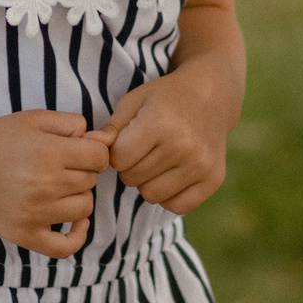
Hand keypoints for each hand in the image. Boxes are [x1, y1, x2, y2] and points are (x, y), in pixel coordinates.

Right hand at [0, 109, 114, 256]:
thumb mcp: (35, 119)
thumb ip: (74, 125)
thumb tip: (105, 140)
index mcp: (49, 152)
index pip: (100, 157)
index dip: (93, 150)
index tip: (77, 149)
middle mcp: (45, 185)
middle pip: (91, 181)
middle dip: (80, 170)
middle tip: (55, 164)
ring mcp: (35, 213)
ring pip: (84, 208)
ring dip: (76, 196)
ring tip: (56, 186)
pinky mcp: (23, 235)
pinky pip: (64, 247)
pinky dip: (77, 237)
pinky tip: (77, 224)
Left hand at [101, 66, 237, 213]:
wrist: (212, 96)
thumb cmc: (166, 98)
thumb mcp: (135, 102)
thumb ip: (111, 128)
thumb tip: (89, 144)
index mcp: (160, 123)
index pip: (118, 160)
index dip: (118, 152)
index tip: (130, 140)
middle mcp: (183, 146)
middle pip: (133, 179)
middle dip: (132, 166)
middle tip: (147, 149)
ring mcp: (201, 165)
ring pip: (151, 196)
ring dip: (148, 182)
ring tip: (159, 160)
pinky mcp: (213, 179)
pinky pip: (176, 207)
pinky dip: (169, 195)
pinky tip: (173, 174)